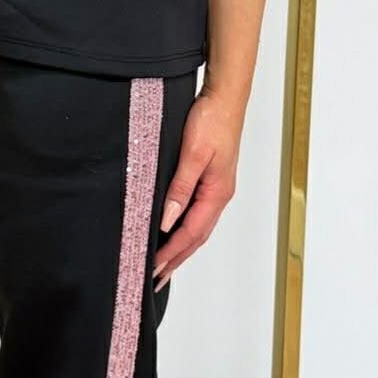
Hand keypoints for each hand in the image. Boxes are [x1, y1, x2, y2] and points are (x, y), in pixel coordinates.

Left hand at [152, 88, 240, 291]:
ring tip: (164, 265)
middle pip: (196, 237)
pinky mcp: (211, 180)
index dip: (171, 253)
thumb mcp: (193, 154)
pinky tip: (174, 232)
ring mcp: (216, 188)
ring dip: (180, 248)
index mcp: (216, 193)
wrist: (225, 98)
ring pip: (197, 227)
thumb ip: (180, 187)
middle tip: (155, 279)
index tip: (153, 269)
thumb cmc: (212, 121)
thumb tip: (167, 220)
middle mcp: (219, 195)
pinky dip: (185, 230)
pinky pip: (197, 214)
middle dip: (175, 259)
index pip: (190, 233)